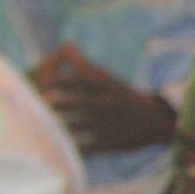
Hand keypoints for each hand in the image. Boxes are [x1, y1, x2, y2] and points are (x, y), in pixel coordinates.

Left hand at [31, 44, 178, 155]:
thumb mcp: (111, 80)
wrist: (158, 123)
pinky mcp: (109, 143)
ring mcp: (108, 124)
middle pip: (78, 103)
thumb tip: (66, 45)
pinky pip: (87, 146)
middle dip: (57, 103)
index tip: (40, 82)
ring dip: (59, 125)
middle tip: (36, 102)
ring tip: (40, 124)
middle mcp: (107, 104)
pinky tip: (56, 148)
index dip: (58, 81)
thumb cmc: (126, 98)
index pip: (80, 80)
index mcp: (108, 87)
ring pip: (78, 125)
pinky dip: (71, 149)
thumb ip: (85, 65)